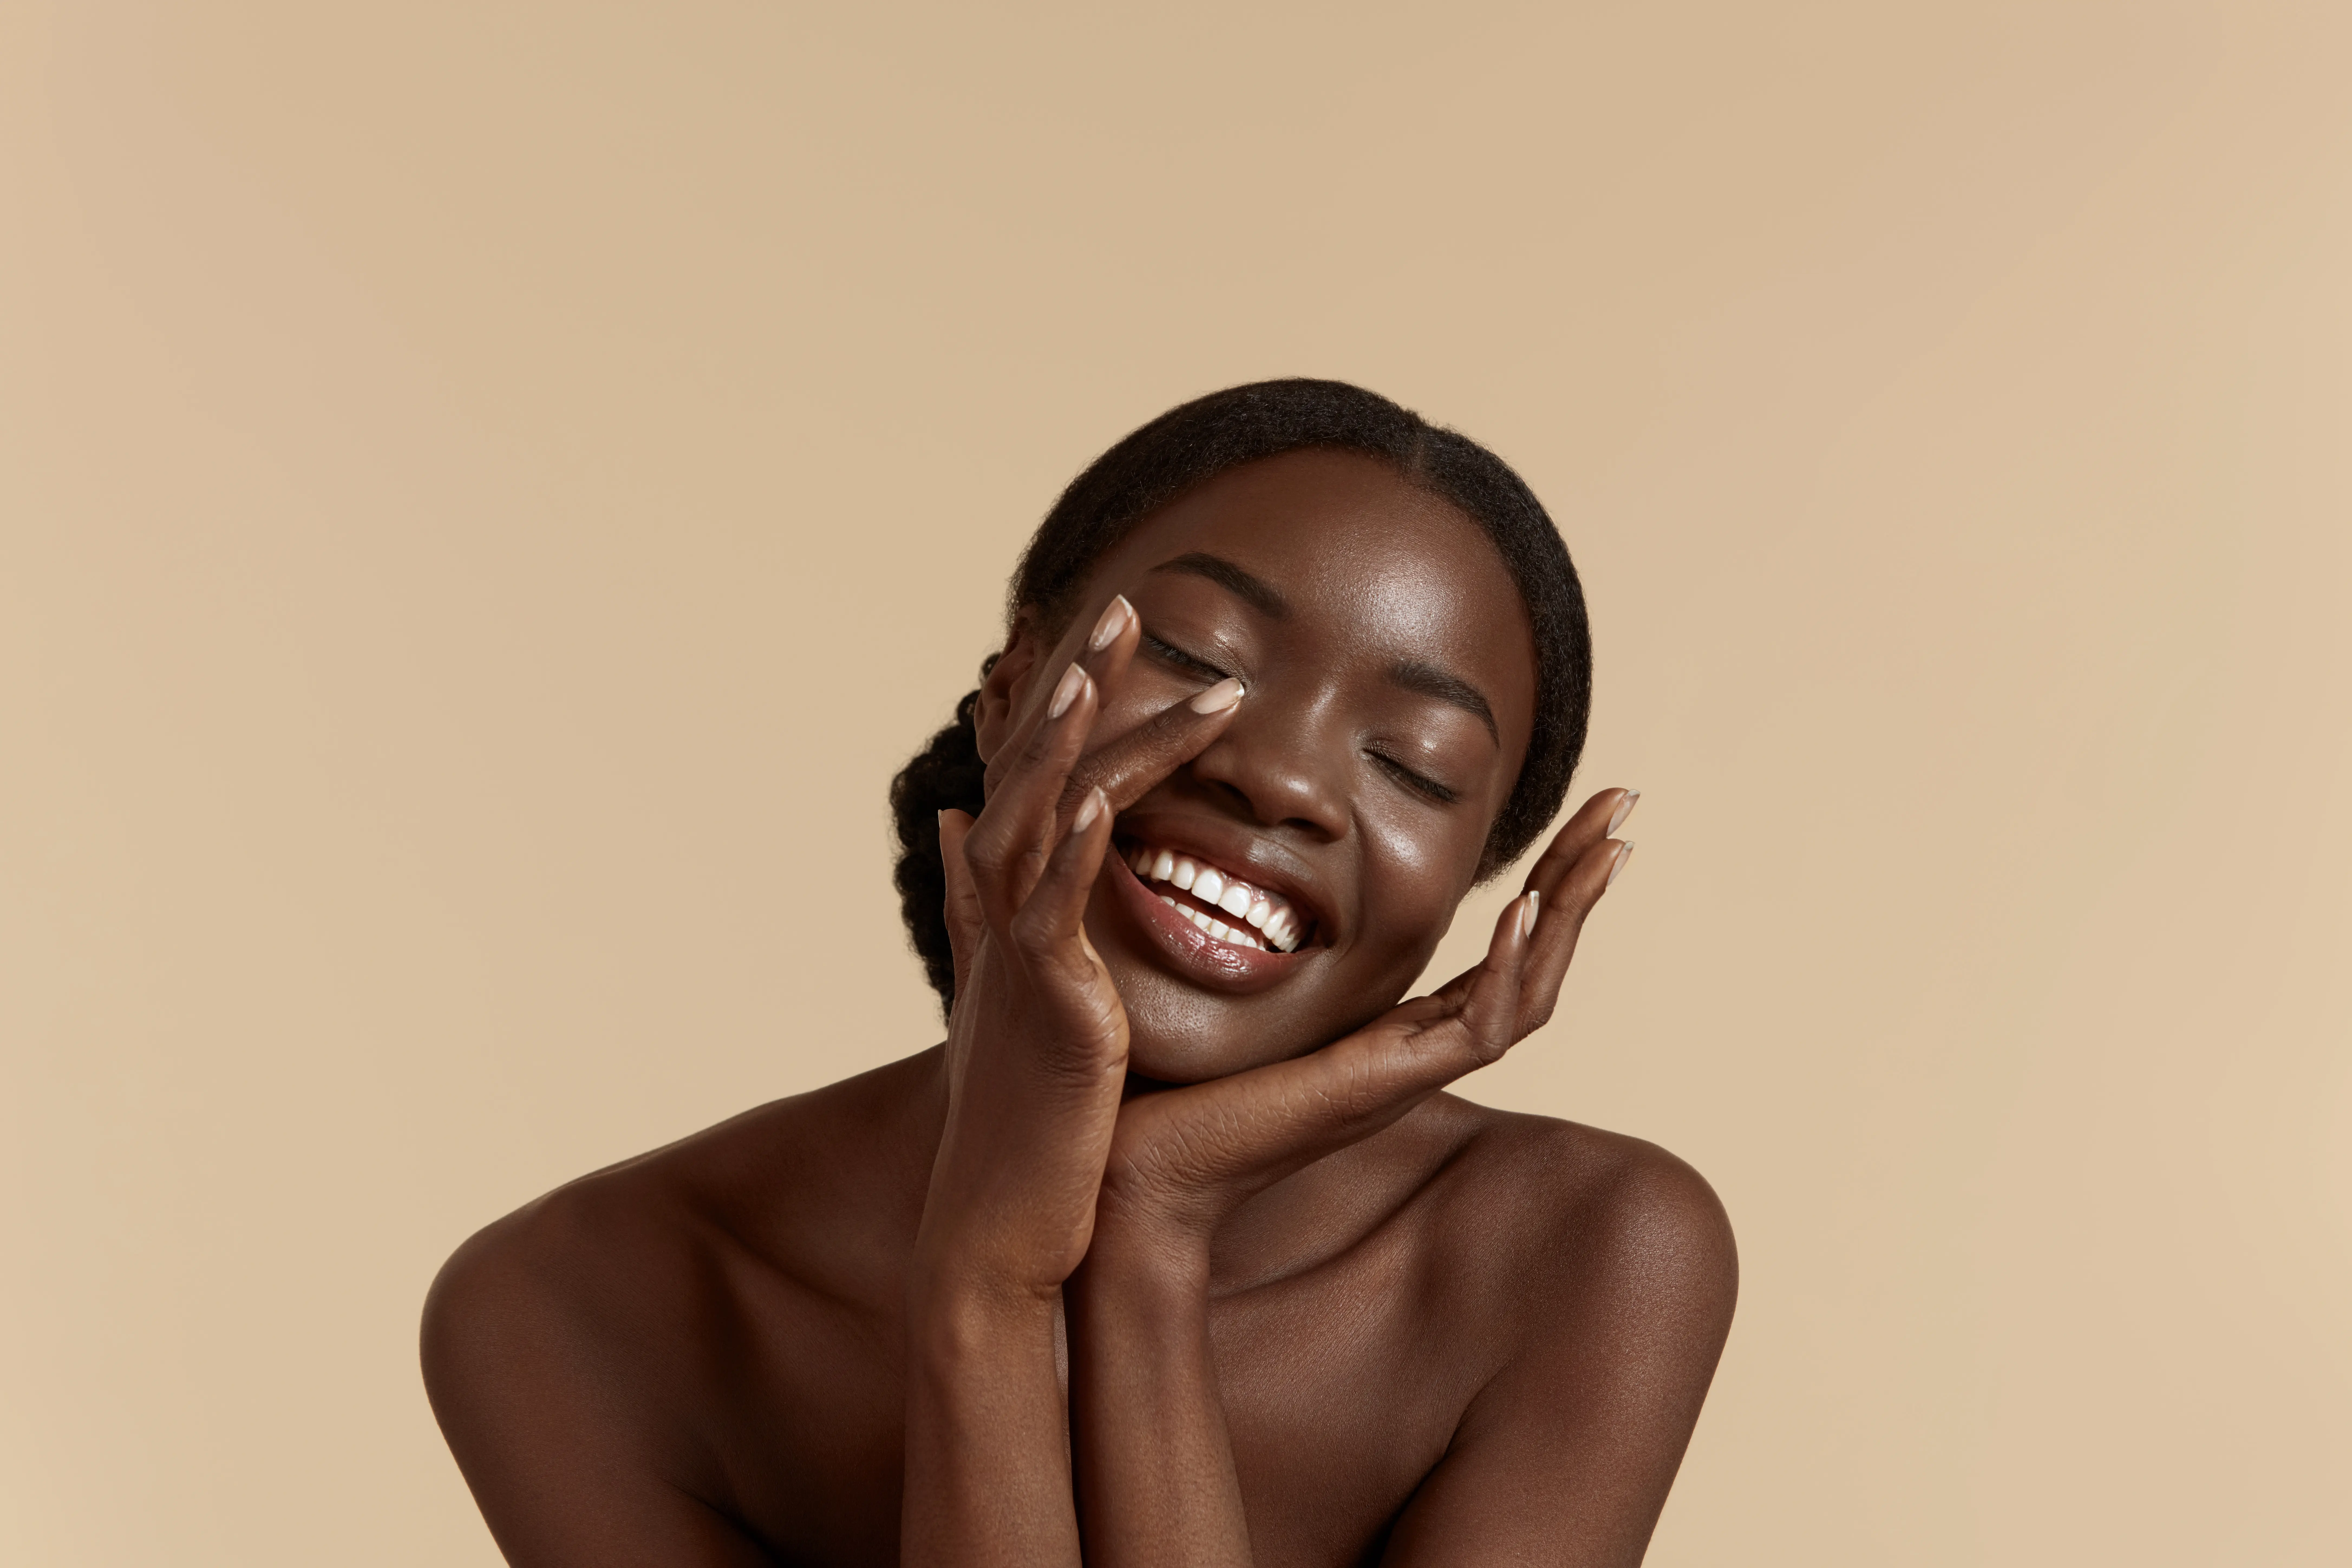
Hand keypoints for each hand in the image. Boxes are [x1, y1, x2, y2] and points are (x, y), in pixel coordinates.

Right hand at [911, 597, 1248, 1302]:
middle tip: (1129, 602)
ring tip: (1108, 663)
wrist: (1002, 1217)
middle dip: (1080, 685)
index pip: (1037, 771)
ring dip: (1074, 741)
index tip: (1103, 627)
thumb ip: (983, 901)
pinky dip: (1071, 851)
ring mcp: (1019, 954)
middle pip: (1035, 770)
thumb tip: (956, 819)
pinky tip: (1096, 798)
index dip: (1064, 697)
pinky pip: (1053, 911)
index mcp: (1006, 900)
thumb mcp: (1003, 986)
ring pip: (1040, 821)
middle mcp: (1002, 911)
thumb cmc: (1021, 1111)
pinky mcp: (1047, 1003)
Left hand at [1092, 787, 1639, 1247]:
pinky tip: (1522, 911)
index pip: (1502, 947)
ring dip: (1569, 915)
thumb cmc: (1180, 1089)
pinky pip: (1475, 1028)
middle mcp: (1416, 1051)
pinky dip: (1504, 968)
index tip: (1578, 815)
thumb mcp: (1248, 995)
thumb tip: (1258, 873)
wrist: (1142, 1170)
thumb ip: (1273, 945)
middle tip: (1624, 802)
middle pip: (1537, 962)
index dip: (1545, 881)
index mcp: (1395, 1029)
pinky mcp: (1385, 1086)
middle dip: (1582, 880)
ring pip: (1530, 992)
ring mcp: (1407, 1072)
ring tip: (1607, 844)